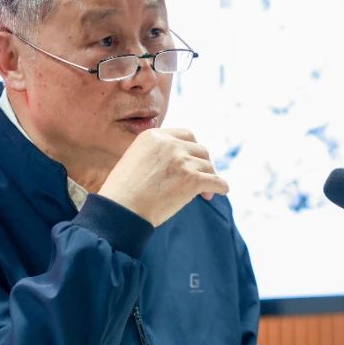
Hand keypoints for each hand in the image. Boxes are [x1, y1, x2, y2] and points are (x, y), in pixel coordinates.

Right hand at [98, 128, 228, 225]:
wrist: (121, 209)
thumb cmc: (123, 191)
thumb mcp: (134, 159)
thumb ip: (155, 154)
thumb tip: (176, 162)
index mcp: (154, 136)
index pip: (185, 135)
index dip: (191, 149)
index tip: (193, 160)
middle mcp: (169, 144)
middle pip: (199, 149)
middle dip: (202, 162)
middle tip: (201, 177)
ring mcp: (182, 161)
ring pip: (207, 165)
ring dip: (208, 177)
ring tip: (205, 192)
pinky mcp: (192, 179)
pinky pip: (215, 181)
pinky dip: (221, 186)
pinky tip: (221, 191)